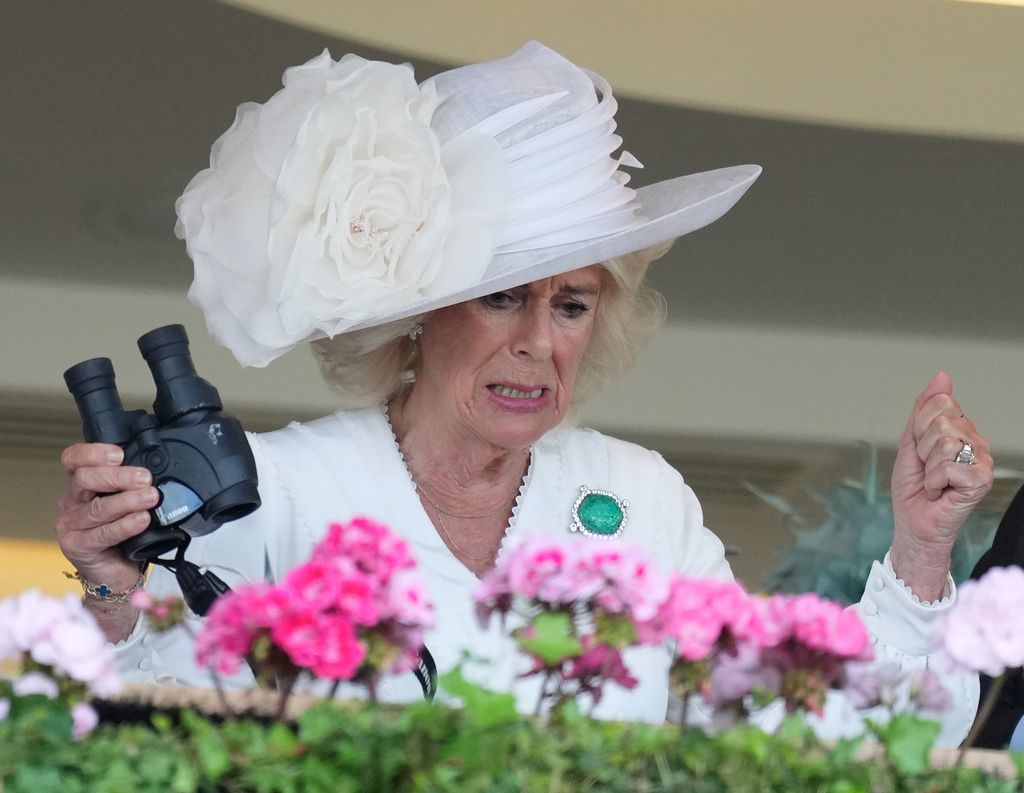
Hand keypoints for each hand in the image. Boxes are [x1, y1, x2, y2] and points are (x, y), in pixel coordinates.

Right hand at [55, 442, 157, 595]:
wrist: (115, 572)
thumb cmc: (123, 533)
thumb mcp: (127, 502)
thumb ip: (134, 485)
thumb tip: (159, 472)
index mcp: (80, 485)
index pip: (74, 459)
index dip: (93, 453)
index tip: (119, 454)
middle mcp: (71, 502)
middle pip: (84, 479)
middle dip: (118, 476)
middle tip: (144, 478)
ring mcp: (71, 525)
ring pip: (97, 508)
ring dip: (127, 500)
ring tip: (150, 497)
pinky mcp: (77, 546)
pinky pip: (102, 534)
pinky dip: (125, 525)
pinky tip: (141, 519)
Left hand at [890, 371, 993, 599]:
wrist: (914, 522)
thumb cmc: (913, 487)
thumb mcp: (910, 441)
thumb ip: (923, 409)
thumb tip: (942, 376)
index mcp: (960, 428)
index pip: (939, 404)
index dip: (919, 427)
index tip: (919, 449)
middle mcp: (976, 441)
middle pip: (941, 422)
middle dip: (922, 448)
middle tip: (926, 468)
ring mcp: (982, 460)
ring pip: (945, 443)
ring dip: (928, 467)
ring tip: (933, 480)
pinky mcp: (982, 479)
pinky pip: (949, 466)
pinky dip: (935, 481)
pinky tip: (941, 491)